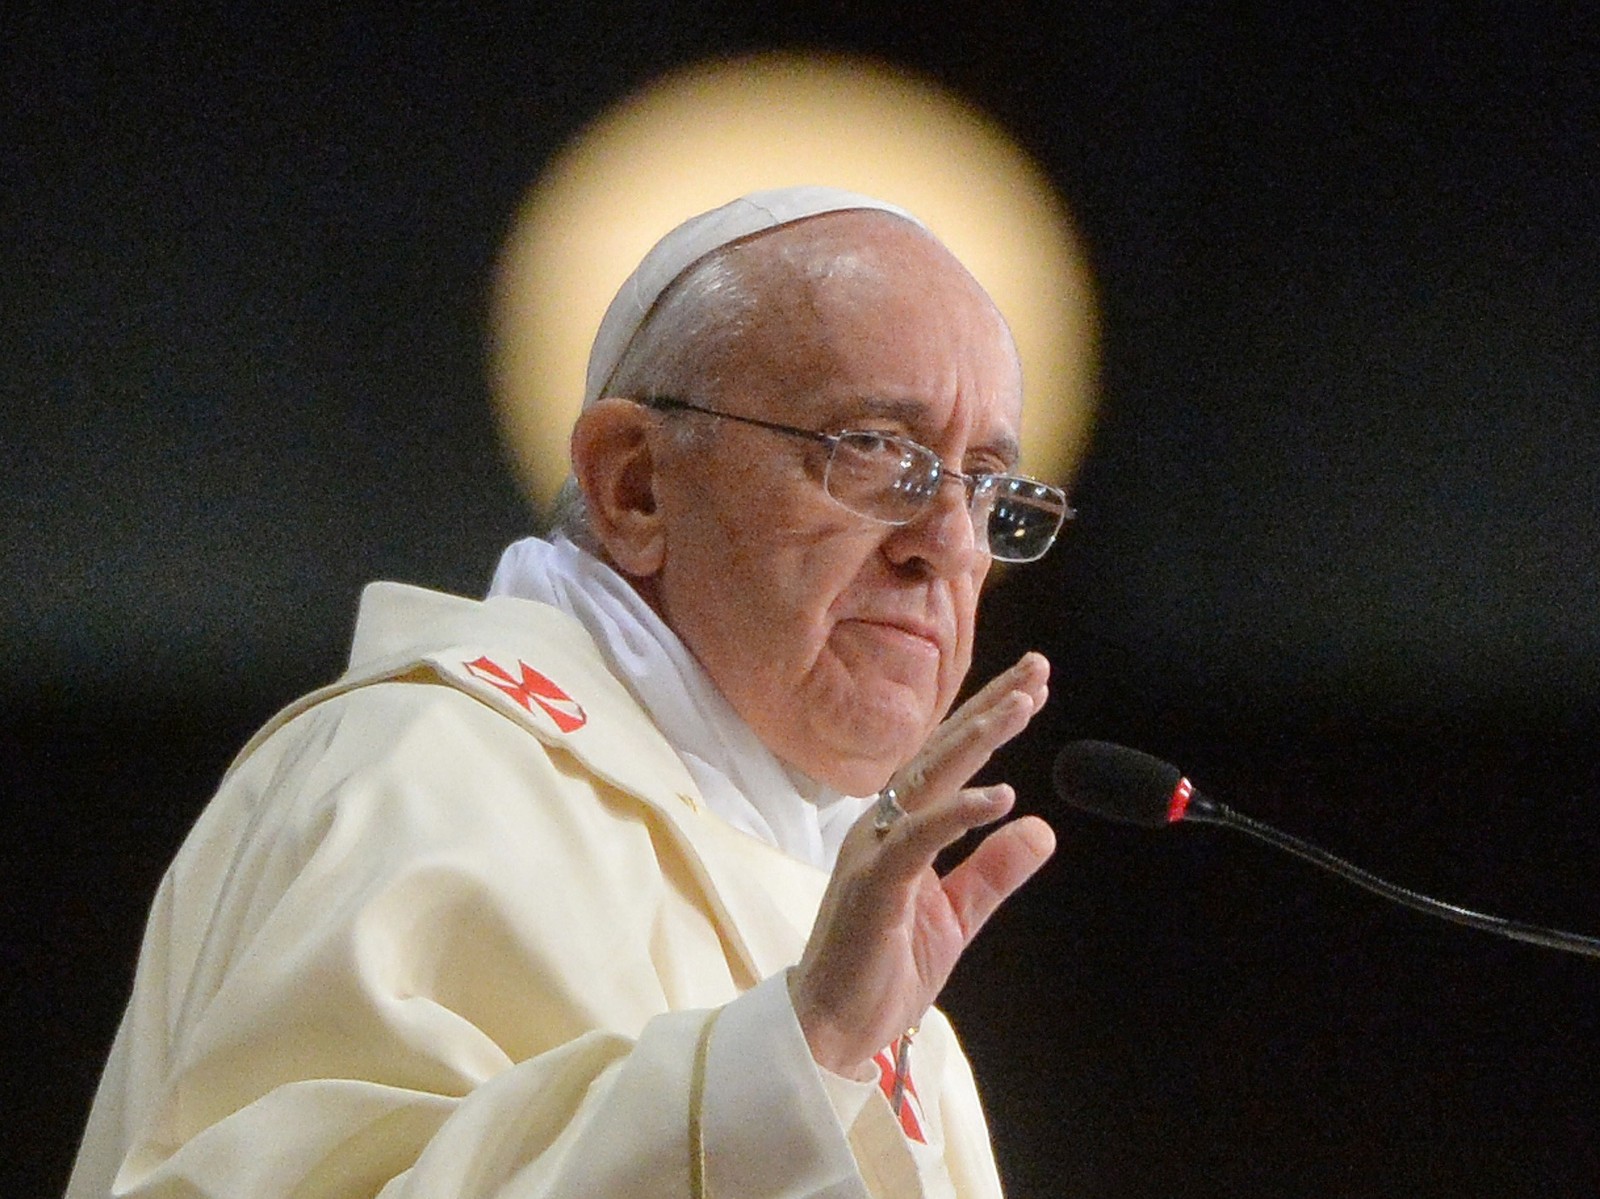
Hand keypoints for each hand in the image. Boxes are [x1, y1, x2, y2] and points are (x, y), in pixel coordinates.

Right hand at [788, 651, 1055, 1073]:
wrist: (833, 1027)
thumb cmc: (883, 967)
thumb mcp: (957, 914)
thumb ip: (994, 869)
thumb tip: (1040, 826)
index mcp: (902, 827)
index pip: (952, 761)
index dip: (990, 720)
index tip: (1032, 687)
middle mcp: (884, 824)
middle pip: (943, 752)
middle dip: (990, 707)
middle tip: (1036, 670)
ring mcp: (875, 849)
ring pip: (930, 779)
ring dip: (977, 739)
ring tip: (1020, 707)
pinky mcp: (874, 883)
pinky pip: (920, 838)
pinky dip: (959, 813)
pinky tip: (999, 795)